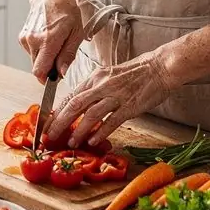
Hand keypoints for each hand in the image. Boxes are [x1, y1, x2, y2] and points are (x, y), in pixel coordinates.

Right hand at [19, 0, 83, 80]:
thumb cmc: (67, 11)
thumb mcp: (76, 33)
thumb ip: (67, 55)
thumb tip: (60, 73)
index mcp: (48, 40)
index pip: (39, 72)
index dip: (48, 79)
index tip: (56, 77)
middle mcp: (33, 40)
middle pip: (37, 69)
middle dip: (49, 68)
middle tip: (61, 55)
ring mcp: (25, 38)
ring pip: (34, 61)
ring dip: (45, 58)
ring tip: (55, 43)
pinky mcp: (22, 37)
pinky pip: (31, 53)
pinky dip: (40, 51)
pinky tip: (47, 38)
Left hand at [43, 49, 172, 147]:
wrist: (160, 67)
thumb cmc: (137, 72)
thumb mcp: (110, 76)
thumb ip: (96, 89)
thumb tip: (81, 105)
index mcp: (96, 77)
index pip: (71, 95)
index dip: (58, 111)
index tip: (49, 123)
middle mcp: (103, 85)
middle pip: (75, 104)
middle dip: (60, 122)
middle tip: (51, 136)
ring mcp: (116, 95)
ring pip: (91, 114)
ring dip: (79, 130)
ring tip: (71, 142)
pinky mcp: (130, 105)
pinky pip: (112, 120)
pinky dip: (101, 132)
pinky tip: (94, 141)